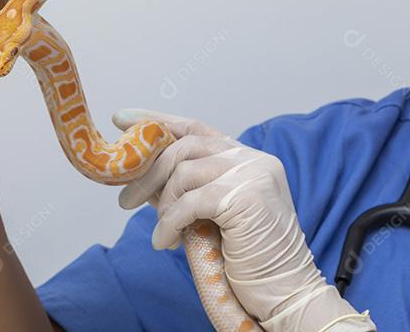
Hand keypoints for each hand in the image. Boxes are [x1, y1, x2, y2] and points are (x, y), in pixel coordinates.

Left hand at [111, 109, 374, 331]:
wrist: (286, 289)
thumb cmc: (250, 258)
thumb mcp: (213, 215)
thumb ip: (188, 191)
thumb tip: (144, 178)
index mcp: (248, 158)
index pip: (196, 128)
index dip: (159, 122)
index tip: (124, 120)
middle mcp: (253, 159)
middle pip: (185, 146)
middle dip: (149, 172)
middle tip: (125, 200)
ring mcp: (254, 174)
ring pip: (185, 172)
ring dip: (162, 205)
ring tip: (160, 232)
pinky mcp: (247, 197)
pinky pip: (190, 202)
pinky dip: (170, 224)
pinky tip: (165, 243)